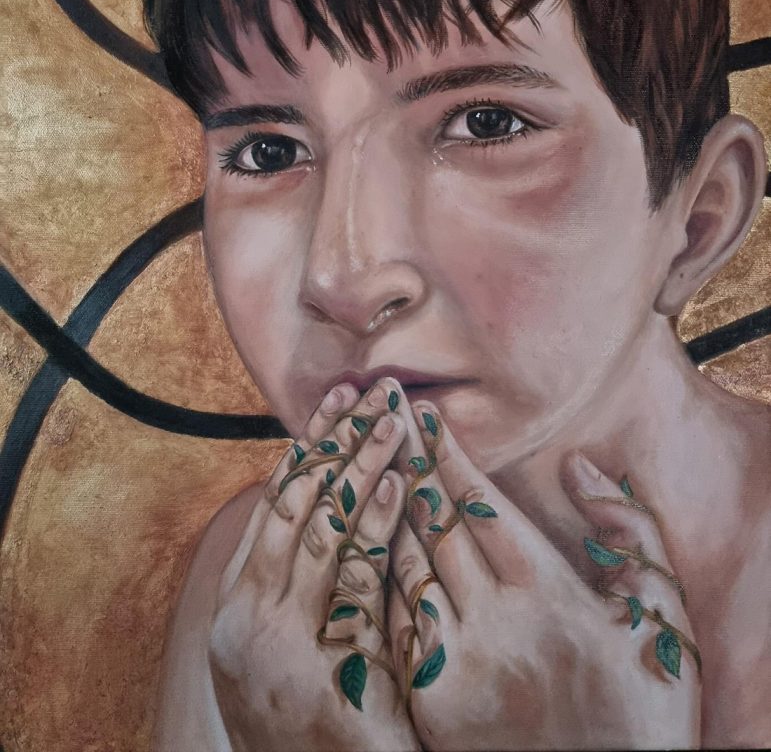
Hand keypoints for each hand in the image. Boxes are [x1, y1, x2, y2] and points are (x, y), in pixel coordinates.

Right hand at [208, 379, 419, 751]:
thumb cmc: (307, 722)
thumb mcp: (278, 650)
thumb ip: (290, 586)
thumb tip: (326, 508)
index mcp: (236, 606)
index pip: (275, 506)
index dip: (308, 448)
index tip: (335, 402)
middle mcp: (248, 616)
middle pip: (296, 506)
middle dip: (333, 441)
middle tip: (366, 389)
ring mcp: (282, 641)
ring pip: (322, 530)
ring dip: (358, 468)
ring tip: (389, 420)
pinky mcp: (325, 667)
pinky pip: (354, 581)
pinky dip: (374, 528)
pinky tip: (396, 486)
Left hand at [386, 401, 700, 750]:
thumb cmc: (646, 709)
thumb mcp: (661, 614)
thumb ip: (627, 531)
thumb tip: (578, 466)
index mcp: (548, 593)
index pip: (480, 501)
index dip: (447, 452)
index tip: (422, 413)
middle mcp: (493, 623)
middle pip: (432, 523)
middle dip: (405, 464)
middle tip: (379, 420)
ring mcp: (455, 666)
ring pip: (403, 566)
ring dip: (383, 512)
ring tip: (364, 468)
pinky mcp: (430, 704)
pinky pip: (392, 623)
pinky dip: (380, 577)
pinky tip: (368, 546)